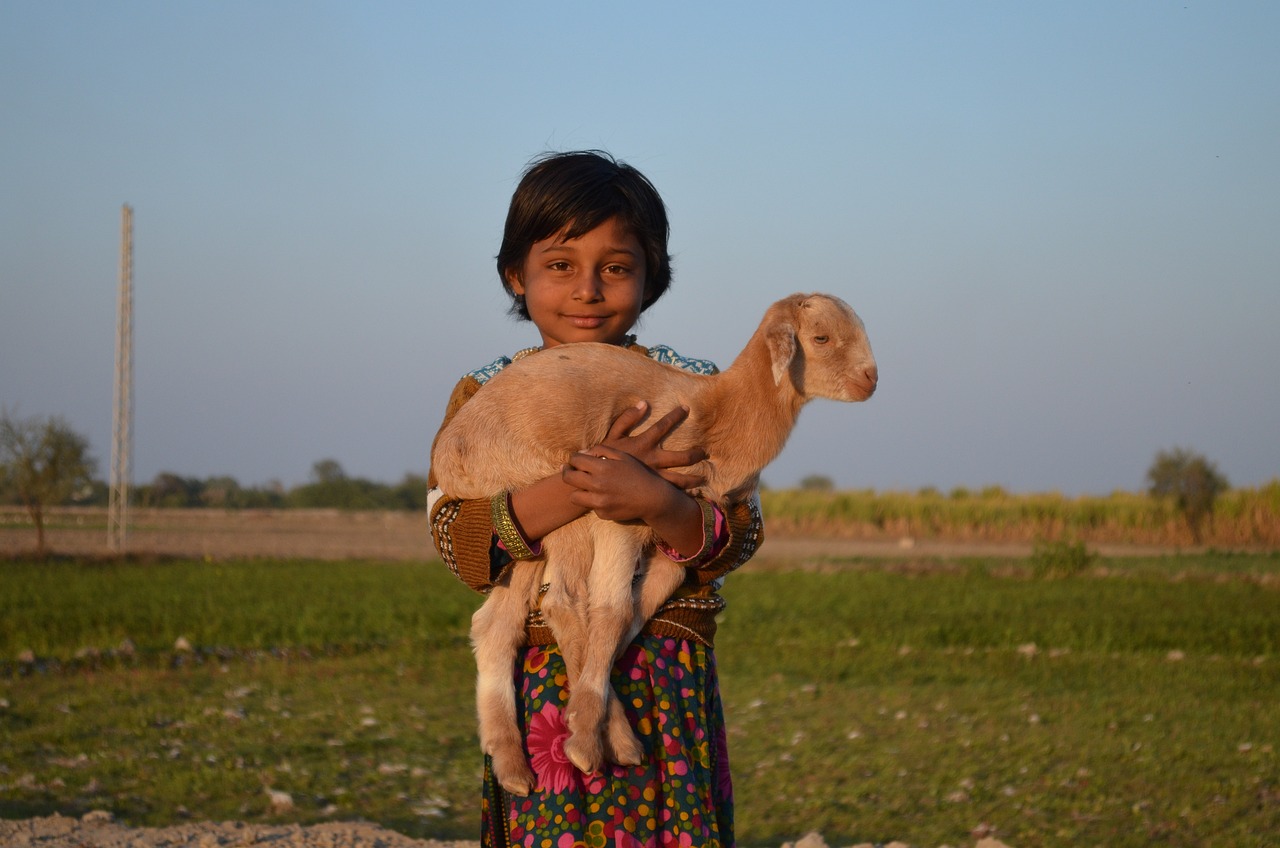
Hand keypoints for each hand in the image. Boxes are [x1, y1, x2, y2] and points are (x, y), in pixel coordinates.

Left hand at [562, 445, 688, 523]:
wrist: (652, 498)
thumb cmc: (638, 474)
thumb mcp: (622, 456)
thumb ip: (601, 451)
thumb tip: (581, 453)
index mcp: (602, 468)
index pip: (575, 460)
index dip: (573, 458)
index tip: (576, 460)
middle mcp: (598, 485)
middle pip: (568, 478)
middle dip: (566, 472)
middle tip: (569, 470)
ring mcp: (599, 502)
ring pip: (574, 496)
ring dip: (577, 490)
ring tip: (584, 486)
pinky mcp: (602, 514)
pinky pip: (590, 506)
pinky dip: (594, 501)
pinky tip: (605, 497)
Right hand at [599, 402, 705, 490]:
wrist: (596, 481)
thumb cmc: (603, 458)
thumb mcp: (612, 435)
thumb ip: (627, 419)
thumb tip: (643, 403)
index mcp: (644, 444)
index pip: (663, 426)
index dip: (675, 416)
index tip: (686, 408)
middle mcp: (653, 461)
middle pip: (682, 457)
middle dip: (695, 454)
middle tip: (705, 452)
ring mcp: (654, 478)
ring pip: (680, 480)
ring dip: (694, 479)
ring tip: (704, 478)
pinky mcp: (651, 491)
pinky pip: (670, 493)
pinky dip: (682, 495)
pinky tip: (692, 496)